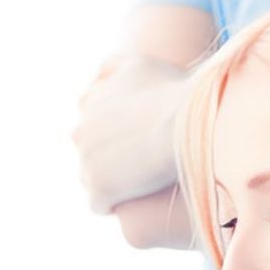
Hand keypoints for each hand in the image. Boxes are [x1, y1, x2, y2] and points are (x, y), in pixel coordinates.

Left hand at [73, 53, 189, 212]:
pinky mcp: (99, 190)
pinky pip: (100, 204)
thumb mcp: (139, 65)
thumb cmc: (172, 93)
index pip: (92, 126)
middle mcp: (81, 132)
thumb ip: (111, 68)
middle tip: (142, 161)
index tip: (137, 139)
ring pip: (91, 179)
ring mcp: (87, 163)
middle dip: (110, 158)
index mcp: (88, 105)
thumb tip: (95, 81)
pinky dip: (114, 203)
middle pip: (90, 153)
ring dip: (111, 182)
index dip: (115, 135)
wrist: (188, 124)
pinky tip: (136, 199)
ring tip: (140, 181)